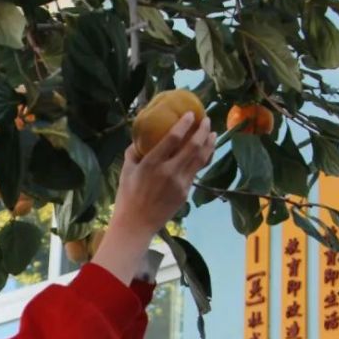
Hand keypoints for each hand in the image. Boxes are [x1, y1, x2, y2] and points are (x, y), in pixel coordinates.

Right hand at [113, 113, 215, 235]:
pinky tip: (206, 152)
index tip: (190, 114)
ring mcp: (180, 183)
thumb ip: (133, 153)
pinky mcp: (185, 192)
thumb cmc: (127, 197)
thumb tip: (139, 139)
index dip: (184, 124)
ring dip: (209, 143)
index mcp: (152, 163)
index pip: (173, 138)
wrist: (136, 224)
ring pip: (200, 159)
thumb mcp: (126, 171)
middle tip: (206, 120)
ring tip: (213, 133)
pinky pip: (197, 171)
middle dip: (203, 130)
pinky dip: (203, 159)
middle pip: (193, 146)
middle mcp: (169, 171)